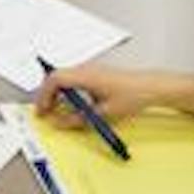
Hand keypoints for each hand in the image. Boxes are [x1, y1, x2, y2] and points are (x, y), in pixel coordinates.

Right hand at [36, 64, 157, 126]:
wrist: (150, 87)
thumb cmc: (132, 95)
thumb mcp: (102, 113)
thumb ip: (78, 120)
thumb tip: (60, 123)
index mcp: (85, 76)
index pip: (55, 80)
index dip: (44, 95)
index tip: (43, 111)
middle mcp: (86, 69)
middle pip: (56, 77)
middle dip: (47, 95)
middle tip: (45, 112)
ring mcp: (90, 69)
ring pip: (63, 77)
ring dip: (56, 93)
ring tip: (56, 109)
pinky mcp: (95, 73)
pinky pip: (73, 79)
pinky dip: (66, 91)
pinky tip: (72, 104)